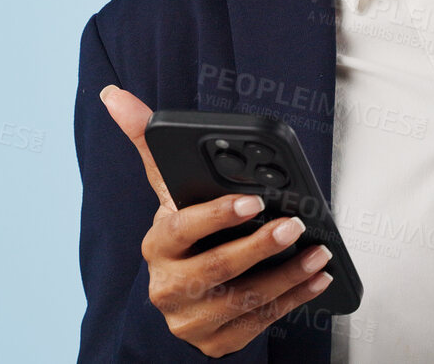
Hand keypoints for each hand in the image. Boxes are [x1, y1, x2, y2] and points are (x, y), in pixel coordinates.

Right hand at [100, 85, 334, 357]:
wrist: (185, 296)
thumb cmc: (186, 234)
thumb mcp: (170, 193)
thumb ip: (151, 144)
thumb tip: (115, 95)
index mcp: (157, 245)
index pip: (182, 228)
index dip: (217, 216)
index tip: (253, 201)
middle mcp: (166, 286)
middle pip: (215, 269)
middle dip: (259, 247)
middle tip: (295, 224)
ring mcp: (189, 320)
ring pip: (242, 300)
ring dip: (286, 277)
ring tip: (319, 253)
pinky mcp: (215, 342)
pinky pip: (259, 324)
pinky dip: (293, 301)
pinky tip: (316, 280)